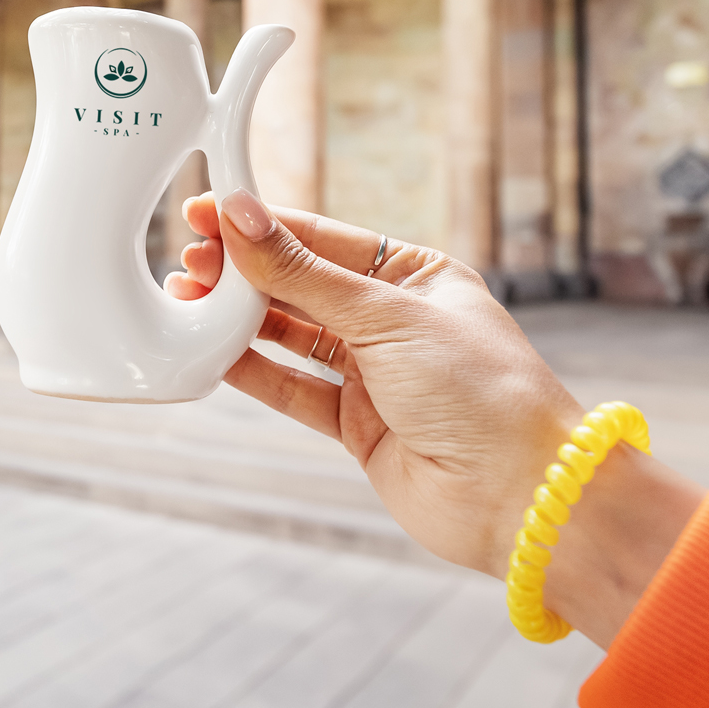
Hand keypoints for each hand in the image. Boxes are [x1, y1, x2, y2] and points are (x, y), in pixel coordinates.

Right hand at [168, 190, 701, 645]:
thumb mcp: (386, 316)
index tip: (207, 212)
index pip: (323, 238)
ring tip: (186, 302)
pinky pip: (292, 388)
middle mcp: (394, 321)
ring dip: (239, 320)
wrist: (522, 496)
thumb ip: (303, 273)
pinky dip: (252, 371)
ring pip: (290, 337)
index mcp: (417, 276)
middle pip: (301, 285)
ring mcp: (374, 375)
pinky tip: (211, 352)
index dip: (263, 225)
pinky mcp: (356, 426)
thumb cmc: (482, 391)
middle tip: (188, 262)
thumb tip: (243, 217)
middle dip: (243, 272)